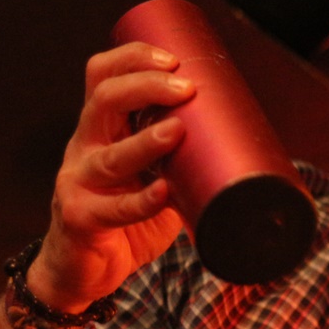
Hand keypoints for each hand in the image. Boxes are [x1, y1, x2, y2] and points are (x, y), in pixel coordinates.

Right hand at [28, 42, 196, 310]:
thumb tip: (249, 142)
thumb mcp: (155, 173)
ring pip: (109, 155)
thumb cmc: (126, 214)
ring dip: (145, 141)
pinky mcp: (81, 219)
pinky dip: (141, 201)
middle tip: (185, 89)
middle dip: (145, 87)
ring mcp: (79, 182)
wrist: (85, 270)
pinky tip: (163, 193)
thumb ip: (185, 157)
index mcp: (102, 127)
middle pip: (104, 101)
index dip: (132, 58)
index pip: (103, 76)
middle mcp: (85, 146)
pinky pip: (112, 208)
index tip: (174, 59)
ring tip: (176, 131)